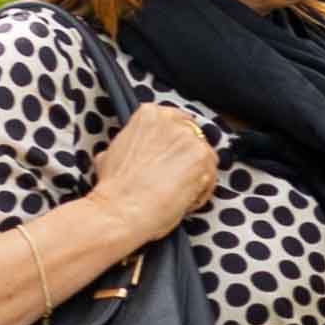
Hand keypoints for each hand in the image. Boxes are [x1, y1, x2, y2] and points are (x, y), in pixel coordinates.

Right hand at [85, 98, 221, 248]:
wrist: (120, 209)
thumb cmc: (114, 188)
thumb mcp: (113, 151)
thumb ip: (132, 141)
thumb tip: (133, 146)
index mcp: (150, 114)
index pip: (177, 122)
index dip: (176, 145)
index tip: (174, 157)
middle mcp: (171, 120)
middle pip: (194, 139)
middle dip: (187, 160)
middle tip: (175, 179)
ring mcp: (189, 138)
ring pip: (205, 158)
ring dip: (196, 177)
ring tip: (177, 194)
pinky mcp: (202, 158)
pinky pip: (211, 175)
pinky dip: (201, 192)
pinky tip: (183, 201)